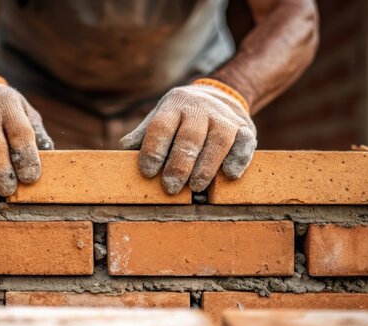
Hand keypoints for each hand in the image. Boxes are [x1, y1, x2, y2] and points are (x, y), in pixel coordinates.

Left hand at [120, 79, 256, 194]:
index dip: (154, 150)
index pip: (161, 126)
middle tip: (171, 188)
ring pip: (219, 139)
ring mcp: (224, 117)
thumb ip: (143, 135)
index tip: (148, 172)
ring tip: (196, 187)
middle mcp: (200, 108)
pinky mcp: (245, 128)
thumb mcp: (160, 117)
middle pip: (190, 136)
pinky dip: (238, 159)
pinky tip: (228, 175)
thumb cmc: (181, 117)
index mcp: (174, 105)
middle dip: (179, 164)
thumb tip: (122, 151)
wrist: (220, 95)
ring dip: (207, 166)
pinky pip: (245, 142)